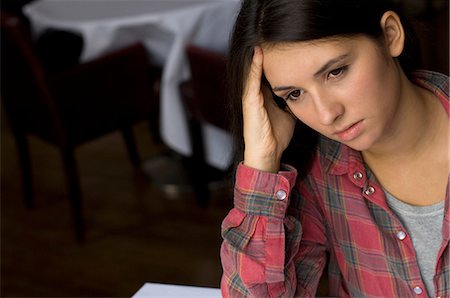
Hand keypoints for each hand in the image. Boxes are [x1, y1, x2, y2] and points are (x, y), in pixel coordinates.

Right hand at [242, 47, 295, 171]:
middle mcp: (255, 95)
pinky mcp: (250, 103)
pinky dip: (254, 66)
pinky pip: (251, 81)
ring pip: (253, 71)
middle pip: (259, 70)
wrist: (268, 153)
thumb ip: (290, 102)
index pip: (267, 74)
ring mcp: (250, 98)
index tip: (282, 46)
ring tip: (261, 38)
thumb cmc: (276, 136)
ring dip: (257, 56)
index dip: (273, 60)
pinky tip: (258, 53)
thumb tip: (302, 93)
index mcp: (263, 97)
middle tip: (268, 36)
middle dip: (265, 55)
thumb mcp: (288, 114)